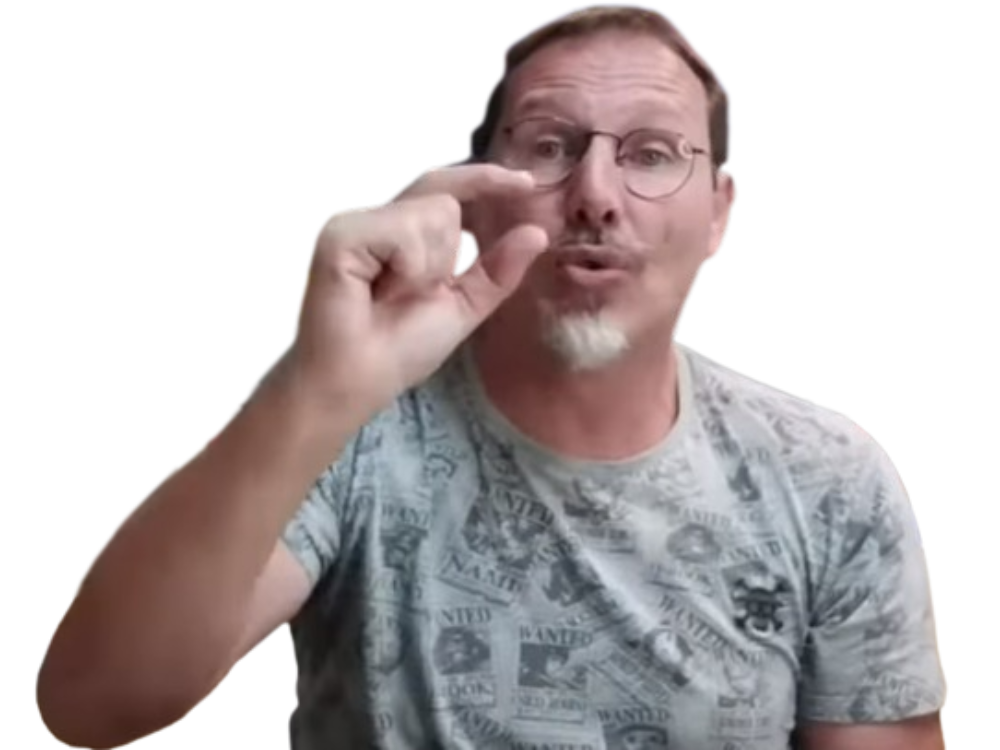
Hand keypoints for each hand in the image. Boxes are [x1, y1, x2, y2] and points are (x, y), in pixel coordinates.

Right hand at [283, 163, 547, 415]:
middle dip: (448, 254)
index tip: (527, 181)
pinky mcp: (339, 232)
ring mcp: (354, 222)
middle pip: (444, 199)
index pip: (447, 189)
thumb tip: (537, 233)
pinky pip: (404, 231)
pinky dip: (409, 268)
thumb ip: (497, 271)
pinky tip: (380, 292)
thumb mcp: (463, 308)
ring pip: (432, 212)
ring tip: (391, 297)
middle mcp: (378, 219)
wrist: (356, 382)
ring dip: (430, 266)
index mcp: (403, 232)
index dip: (485, 179)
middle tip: (415, 296)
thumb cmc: (399, 350)